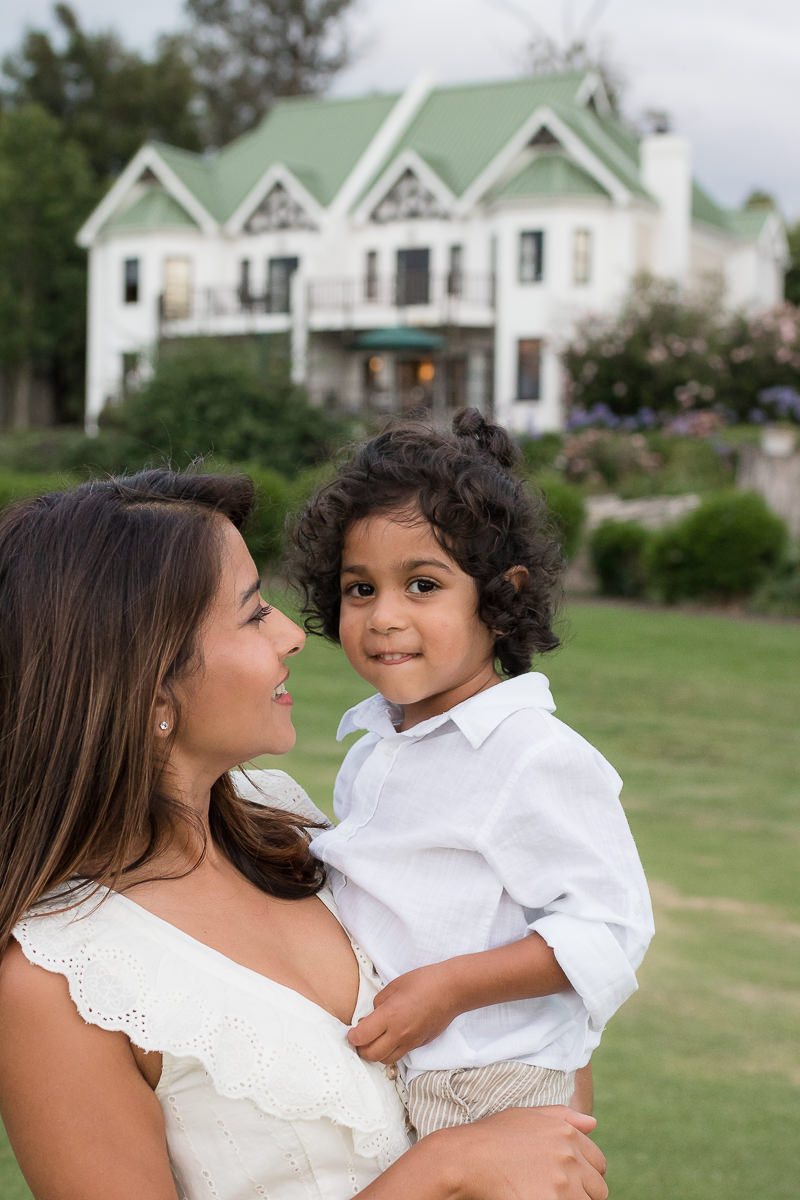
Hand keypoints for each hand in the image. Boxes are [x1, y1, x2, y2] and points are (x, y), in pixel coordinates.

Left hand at [347, 963, 456, 1062]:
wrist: (451, 990)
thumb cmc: (423, 982)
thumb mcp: (395, 985)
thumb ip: (379, 1002)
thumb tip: (373, 1015)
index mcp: (390, 1016)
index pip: (362, 1037)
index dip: (352, 1037)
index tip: (350, 1032)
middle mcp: (399, 1033)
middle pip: (371, 1054)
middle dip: (361, 1049)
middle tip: (359, 1039)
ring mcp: (411, 1041)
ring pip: (386, 1060)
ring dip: (375, 1054)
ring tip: (374, 1041)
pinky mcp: (420, 1044)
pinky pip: (400, 1055)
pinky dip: (390, 1052)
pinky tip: (390, 1040)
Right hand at [439, 1106, 607, 1199]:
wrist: (468, 1158)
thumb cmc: (494, 1136)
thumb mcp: (528, 1115)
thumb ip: (564, 1116)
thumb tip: (593, 1123)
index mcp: (567, 1134)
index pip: (599, 1163)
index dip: (586, 1174)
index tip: (569, 1180)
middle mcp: (570, 1157)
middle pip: (598, 1189)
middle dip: (582, 1192)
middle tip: (557, 1191)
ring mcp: (562, 1183)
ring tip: (546, 1194)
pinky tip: (536, 1197)